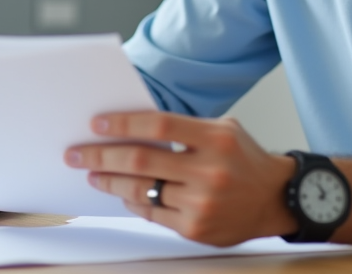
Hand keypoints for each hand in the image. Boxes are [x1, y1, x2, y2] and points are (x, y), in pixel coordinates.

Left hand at [65, 112, 296, 246]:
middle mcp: (209, 172)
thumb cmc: (244, 159)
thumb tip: (132, 129)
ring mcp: (201, 203)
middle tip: (76, 153)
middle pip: (142, 161)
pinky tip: (122, 193)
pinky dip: (132, 202)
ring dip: (109, 182)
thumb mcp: (223, 131)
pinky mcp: (195, 229)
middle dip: (101, 156)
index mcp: (216, 139)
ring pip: (141, 191)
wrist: (275, 199)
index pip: (159, 126)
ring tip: (92, 173)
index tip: (97, 123)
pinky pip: (152, 213)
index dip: (124, 124)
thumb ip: (184, 129)